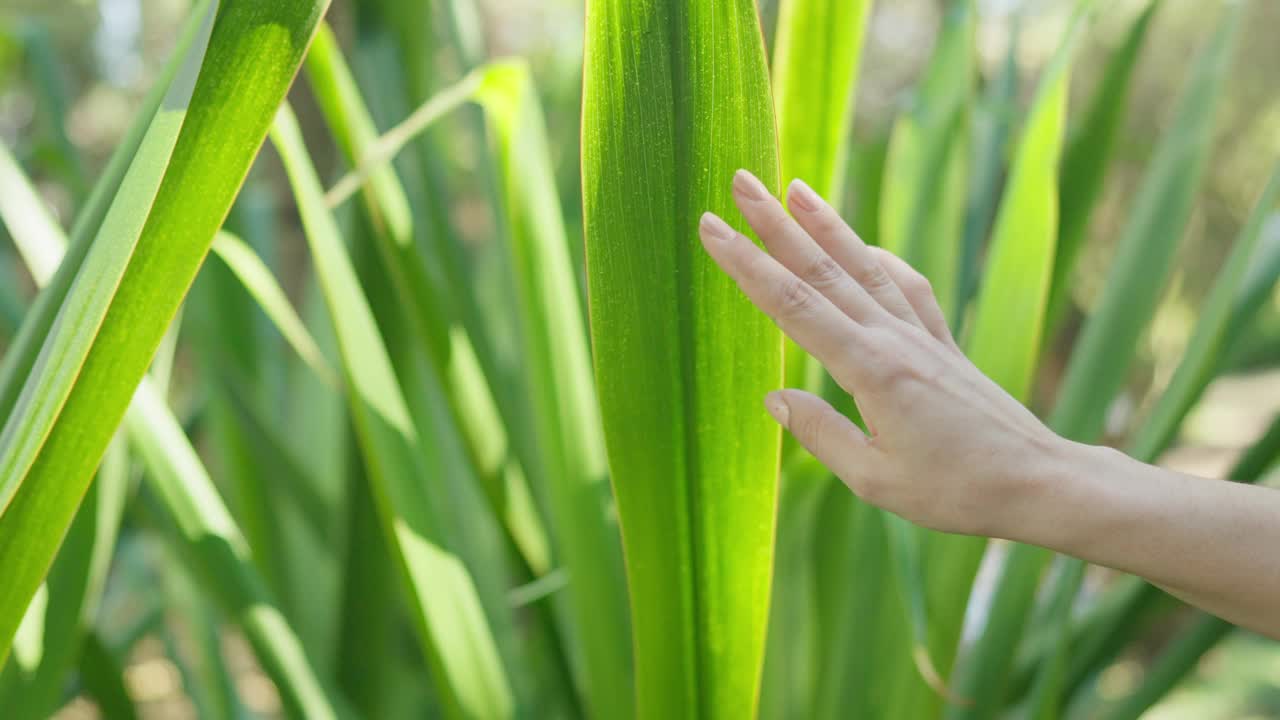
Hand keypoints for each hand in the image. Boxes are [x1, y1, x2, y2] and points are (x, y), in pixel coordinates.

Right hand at [698, 170, 1067, 537]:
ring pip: (863, 267)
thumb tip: (774, 397)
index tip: (712, 228)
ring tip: (794, 187)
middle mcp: (894, 339)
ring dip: (826, 225)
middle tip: (740, 182)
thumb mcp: (875, 480)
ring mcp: (920, 336)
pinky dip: (880, 259)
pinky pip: (905, 287)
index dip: (747, 264)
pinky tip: (866, 246)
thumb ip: (820, 434)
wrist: (1039, 479)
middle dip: (775, 224)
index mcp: (871, 369)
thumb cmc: (956, 491)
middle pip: (823, 269)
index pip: (793, 304)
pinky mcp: (940, 343)